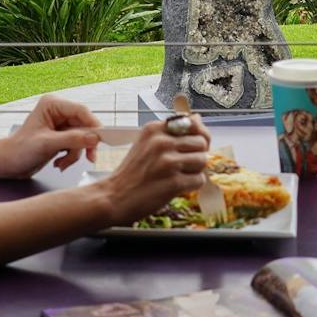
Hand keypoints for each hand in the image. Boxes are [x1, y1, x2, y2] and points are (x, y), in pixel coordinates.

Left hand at [0, 95, 102, 177]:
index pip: (81, 111)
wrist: (7, 164)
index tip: (101, 139)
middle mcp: (58, 112)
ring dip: (75, 153)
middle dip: (84, 144)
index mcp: (53, 105)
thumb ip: (72, 139)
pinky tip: (60, 163)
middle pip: (84, 125)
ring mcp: (60, 125)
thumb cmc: (19, 151)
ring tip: (62, 163)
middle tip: (90, 158)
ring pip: (82, 137)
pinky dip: (71, 156)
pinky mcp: (61, 137)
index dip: (93, 125)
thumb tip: (94, 137)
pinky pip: (76, 145)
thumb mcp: (47, 144)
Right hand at [96, 118, 211, 224]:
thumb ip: (172, 131)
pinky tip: (177, 187)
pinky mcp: (173, 182)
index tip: (191, 146)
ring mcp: (168, 162)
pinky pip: (199, 180)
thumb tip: (197, 117)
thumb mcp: (146, 143)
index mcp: (155, 129)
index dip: (197, 136)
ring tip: (178, 176)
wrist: (113, 198)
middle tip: (183, 165)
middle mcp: (162, 142)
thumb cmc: (131, 172)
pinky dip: (192, 186)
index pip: (193, 124)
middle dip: (197, 155)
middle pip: (201, 143)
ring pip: (203, 161)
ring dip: (195, 171)